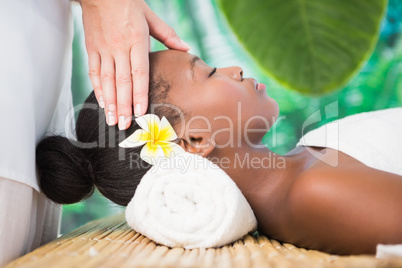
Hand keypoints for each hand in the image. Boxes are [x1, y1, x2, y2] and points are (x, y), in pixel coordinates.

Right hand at [80, 0, 189, 129]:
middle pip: (121, 81)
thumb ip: (168, 35)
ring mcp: (103, 49)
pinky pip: (94, 72)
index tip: (140, 112)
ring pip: (107, 80)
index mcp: (136, 40)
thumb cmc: (128, 4)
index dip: (138, 94)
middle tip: (124, 125)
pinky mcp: (92, 48)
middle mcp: (119, 47)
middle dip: (123, 106)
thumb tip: (186, 49)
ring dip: (110, 102)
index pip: (139, 72)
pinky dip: (98, 89)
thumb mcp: (151, 16)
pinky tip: (102, 103)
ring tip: (112, 120)